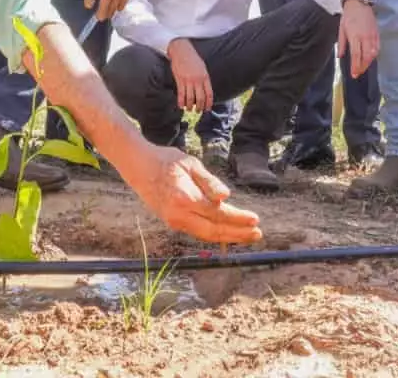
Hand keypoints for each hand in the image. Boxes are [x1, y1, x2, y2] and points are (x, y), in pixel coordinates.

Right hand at [118, 144, 261, 243]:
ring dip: (228, 237)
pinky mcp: (173, 222)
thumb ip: (209, 182)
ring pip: (206, 235)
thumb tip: (226, 197)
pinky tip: (227, 232)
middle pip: (213, 231)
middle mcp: (179, 214)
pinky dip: (215, 234)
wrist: (139, 168)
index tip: (255, 219)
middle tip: (257, 234)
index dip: (238, 218)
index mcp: (185, 198)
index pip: (218, 213)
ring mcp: (174, 221)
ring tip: (247, 236)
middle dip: (237, 234)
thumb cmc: (167, 161)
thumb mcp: (191, 164)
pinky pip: (198, 232)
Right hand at [167, 39, 212, 112]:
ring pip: (190, 98)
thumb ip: (204, 79)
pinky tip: (181, 106)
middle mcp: (197, 80)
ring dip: (190, 106)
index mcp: (205, 77)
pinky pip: (181, 94)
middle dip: (200, 107)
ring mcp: (188, 80)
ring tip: (190, 109)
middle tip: (198, 111)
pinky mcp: (179, 80)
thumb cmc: (192, 58)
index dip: (209, 103)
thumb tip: (205, 90)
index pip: (209, 94)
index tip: (208, 109)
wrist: (181, 50)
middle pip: (200, 98)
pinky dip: (181, 102)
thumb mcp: (202, 67)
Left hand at [339, 0, 379, 77]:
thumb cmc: (348, 16)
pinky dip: (374, 55)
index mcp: (355, 36)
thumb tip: (340, 56)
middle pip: (367, 57)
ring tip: (363, 67)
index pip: (356, 55)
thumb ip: (342, 44)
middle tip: (358, 73)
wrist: (358, 4)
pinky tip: (370, 58)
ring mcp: (372, 35)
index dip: (355, 66)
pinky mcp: (377, 33)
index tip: (354, 74)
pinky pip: (378, 47)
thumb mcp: (341, 29)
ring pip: (374, 53)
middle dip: (363, 67)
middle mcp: (365, 37)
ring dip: (369, 62)